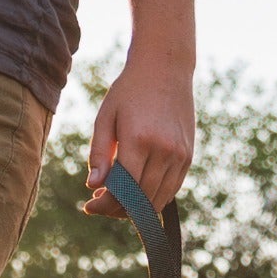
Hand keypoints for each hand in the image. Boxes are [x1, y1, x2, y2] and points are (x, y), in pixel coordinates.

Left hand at [83, 56, 194, 217]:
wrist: (166, 68)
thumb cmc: (129, 91)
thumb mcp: (106, 117)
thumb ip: (98, 153)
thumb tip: (93, 186)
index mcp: (138, 140)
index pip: (122, 191)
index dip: (104, 205)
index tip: (89, 207)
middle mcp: (163, 151)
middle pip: (139, 201)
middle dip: (116, 209)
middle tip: (99, 203)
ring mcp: (179, 155)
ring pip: (156, 200)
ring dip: (135, 209)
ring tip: (116, 199)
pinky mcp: (188, 156)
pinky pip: (171, 190)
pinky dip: (152, 199)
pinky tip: (136, 191)